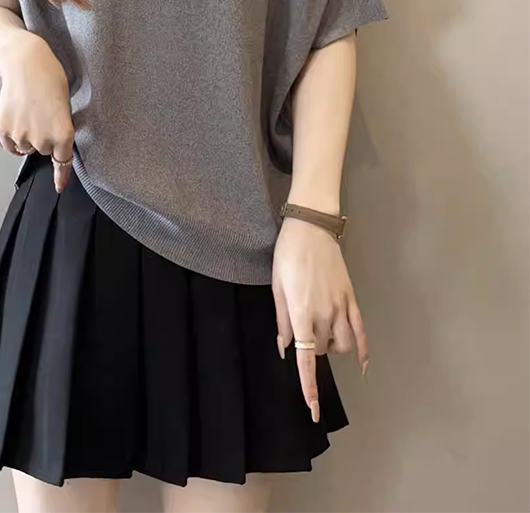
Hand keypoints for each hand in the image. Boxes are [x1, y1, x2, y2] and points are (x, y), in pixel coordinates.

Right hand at [0, 32, 74, 193]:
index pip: (62, 161)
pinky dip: (11, 136)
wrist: (24, 62)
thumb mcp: (65, 105)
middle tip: (41, 113)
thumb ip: (61, 129)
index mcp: (64, 133)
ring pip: (25, 148)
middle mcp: (43, 140)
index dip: (61, 175)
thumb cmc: (49, 78)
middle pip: (43, 151)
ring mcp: (21, 136)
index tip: (59, 188)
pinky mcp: (3, 130)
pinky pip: (9, 144)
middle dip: (43, 137)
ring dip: (26, 136)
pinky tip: (14, 117)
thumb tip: (55, 148)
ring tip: (26, 111)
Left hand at [271, 216, 367, 422]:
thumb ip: (281, 321)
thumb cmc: (287, 256)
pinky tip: (362, 363)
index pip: (305, 360)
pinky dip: (363, 349)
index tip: (311, 409)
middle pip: (322, 350)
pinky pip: (361, 331)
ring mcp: (342, 307)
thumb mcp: (276, 287)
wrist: (311, 229)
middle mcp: (325, 315)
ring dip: (331, 348)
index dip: (308, 386)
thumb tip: (284, 348)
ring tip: (320, 333)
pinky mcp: (352, 298)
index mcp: (301, 314)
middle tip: (301, 331)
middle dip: (311, 350)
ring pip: (343, 345)